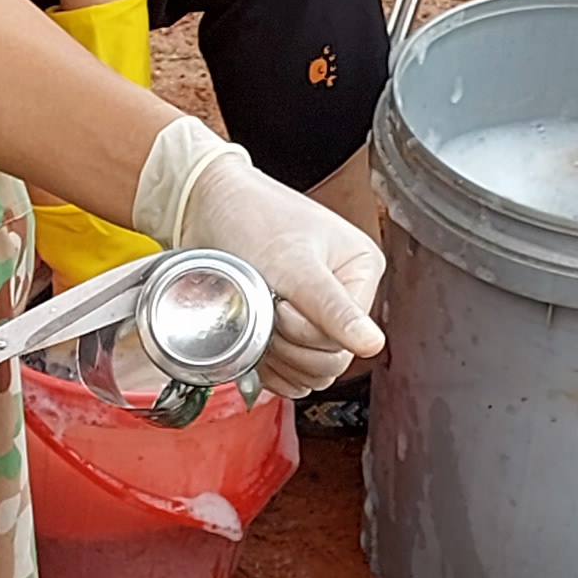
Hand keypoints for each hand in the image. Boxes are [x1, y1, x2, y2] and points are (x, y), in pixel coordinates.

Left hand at [138, 119, 383, 397]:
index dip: (306, 334)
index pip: (347, 339)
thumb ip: (333, 308)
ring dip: (279, 359)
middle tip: (264, 313)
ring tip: (256, 321)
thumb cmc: (251, 217)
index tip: (278, 305)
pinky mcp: (294, 329)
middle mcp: (348, 295)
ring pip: (313, 371)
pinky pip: (295, 372)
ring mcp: (320, 314)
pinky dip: (273, 369)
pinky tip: (255, 346)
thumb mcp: (294, 264)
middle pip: (333, 360)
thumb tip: (371, 343)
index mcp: (362, 271)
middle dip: (291, 347)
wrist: (206, 205)